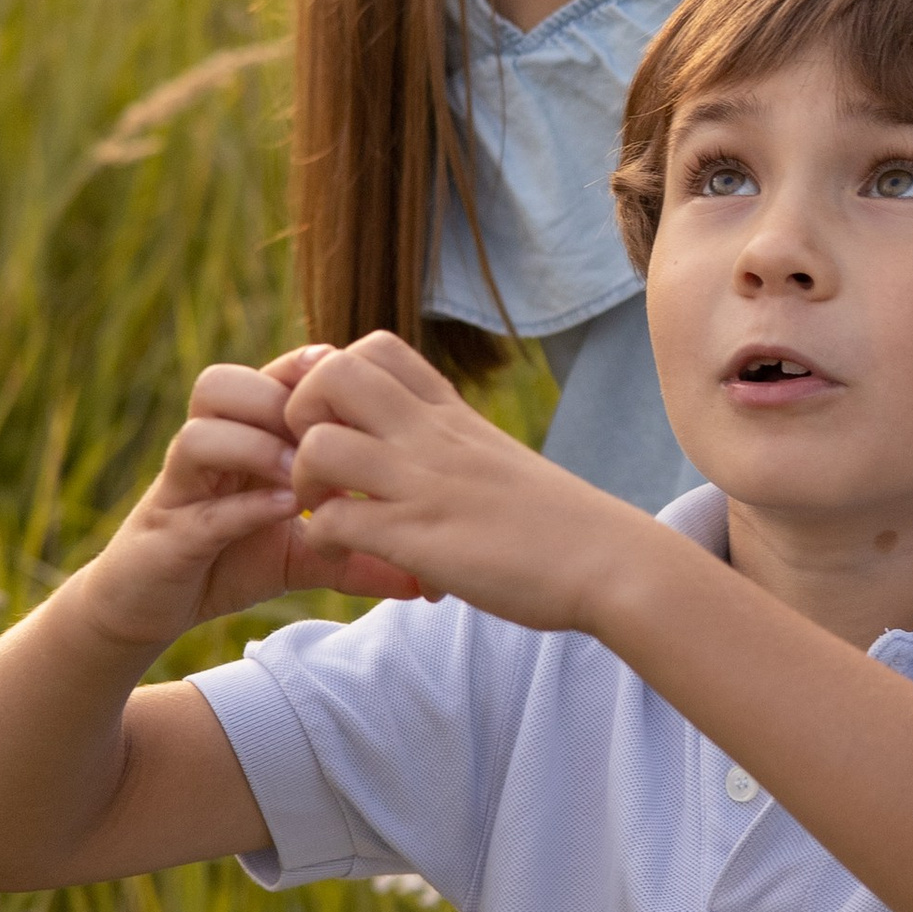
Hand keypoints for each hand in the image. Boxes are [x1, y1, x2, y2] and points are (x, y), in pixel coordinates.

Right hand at [79, 343, 429, 657]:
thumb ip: (359, 555)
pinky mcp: (166, 533)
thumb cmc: (227, 563)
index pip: (268, 377)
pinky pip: (199, 506)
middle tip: (328, 430)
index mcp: (240, 440)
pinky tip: (283, 512)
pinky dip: (242, 504)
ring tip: (300, 476)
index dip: (307, 370)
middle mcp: (206, 452)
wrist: (151, 611)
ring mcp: (181, 489)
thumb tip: (428, 581)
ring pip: (198, 432)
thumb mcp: (304, 557)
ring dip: (254, 446)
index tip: (357, 387)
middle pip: (222, 384)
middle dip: (277, 399)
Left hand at [284, 331, 633, 632]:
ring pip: (318, 445)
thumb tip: (427, 475)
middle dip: (301, 414)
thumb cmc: (563, 525)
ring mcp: (423, 485)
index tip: (341, 425)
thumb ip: (457, 451)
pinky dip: (321, 539)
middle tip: (320, 463)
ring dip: (302, 481)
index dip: (335, 379)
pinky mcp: (418, 539)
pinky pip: (331, 522)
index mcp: (453, 416)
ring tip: (325, 509)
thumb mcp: (502, 461)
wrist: (611, 562)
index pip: (375, 349)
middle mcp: (432, 437)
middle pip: (332, 373)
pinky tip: (346, 554)